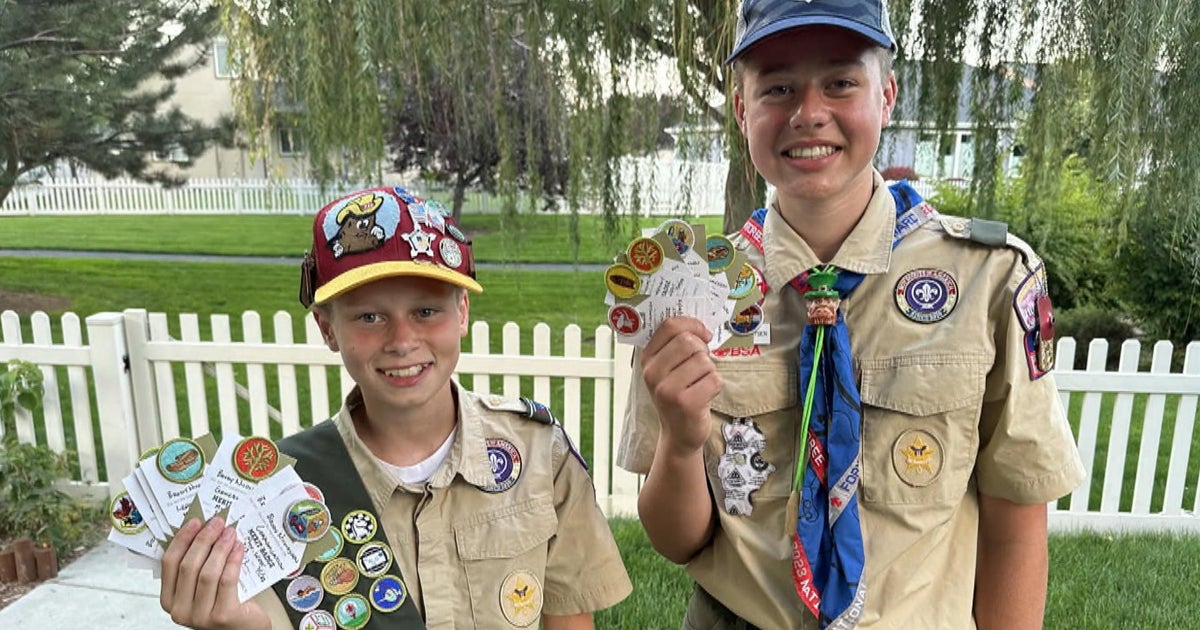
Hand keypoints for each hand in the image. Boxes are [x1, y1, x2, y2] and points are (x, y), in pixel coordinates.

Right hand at [160, 517, 270, 629]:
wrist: (243, 627)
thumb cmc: (223, 603)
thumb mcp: (202, 586)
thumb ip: (197, 564)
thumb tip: (202, 528)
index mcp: (169, 599)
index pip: (169, 564)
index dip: (182, 540)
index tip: (195, 521)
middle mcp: (180, 610)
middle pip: (189, 566)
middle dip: (204, 540)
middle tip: (217, 523)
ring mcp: (200, 616)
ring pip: (207, 573)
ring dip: (220, 548)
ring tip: (230, 533)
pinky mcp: (222, 616)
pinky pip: (226, 581)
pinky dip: (233, 560)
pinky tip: (239, 548)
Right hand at [641, 316, 721, 455]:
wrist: (678, 433)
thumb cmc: (678, 395)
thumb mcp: (668, 369)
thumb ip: (676, 345)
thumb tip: (699, 324)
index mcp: (647, 359)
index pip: (670, 326)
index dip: (692, 324)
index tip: (703, 334)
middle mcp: (652, 373)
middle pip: (688, 341)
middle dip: (702, 351)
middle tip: (700, 366)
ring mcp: (667, 390)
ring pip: (704, 360)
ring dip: (709, 370)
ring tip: (699, 383)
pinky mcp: (686, 404)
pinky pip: (714, 379)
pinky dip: (715, 386)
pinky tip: (704, 396)